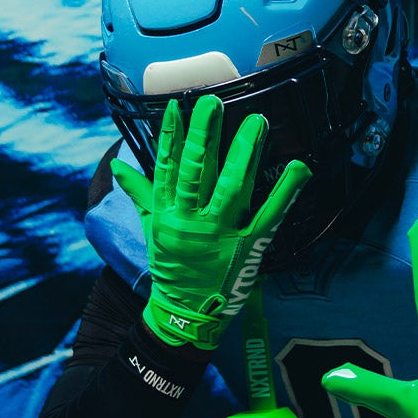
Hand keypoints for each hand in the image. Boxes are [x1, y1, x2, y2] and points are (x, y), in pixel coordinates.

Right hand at [111, 95, 309, 349]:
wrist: (185, 316)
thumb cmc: (171, 269)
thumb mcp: (152, 229)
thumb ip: (141, 194)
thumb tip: (118, 167)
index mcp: (167, 213)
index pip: (167, 168)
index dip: (171, 136)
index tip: (177, 106)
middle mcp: (190, 221)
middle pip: (197, 172)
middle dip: (205, 136)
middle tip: (214, 101)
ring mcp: (220, 234)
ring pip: (230, 187)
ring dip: (245, 153)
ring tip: (257, 121)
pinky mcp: (248, 246)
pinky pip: (269, 214)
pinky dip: (285, 190)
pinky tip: (298, 167)